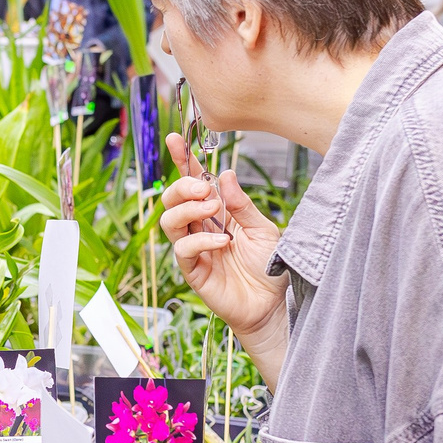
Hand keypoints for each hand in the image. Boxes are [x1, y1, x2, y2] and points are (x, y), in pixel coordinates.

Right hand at [158, 132, 287, 354]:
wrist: (274, 304)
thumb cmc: (269, 267)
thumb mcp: (262, 228)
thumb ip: (241, 204)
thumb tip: (224, 175)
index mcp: (216, 213)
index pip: (194, 182)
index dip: (183, 160)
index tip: (176, 138)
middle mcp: (200, 228)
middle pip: (172, 199)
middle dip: (183, 187)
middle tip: (204, 187)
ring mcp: (194, 250)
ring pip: (169, 221)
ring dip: (188, 210)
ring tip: (212, 210)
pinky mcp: (193, 272)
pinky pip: (183, 250)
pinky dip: (201, 241)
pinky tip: (223, 241)